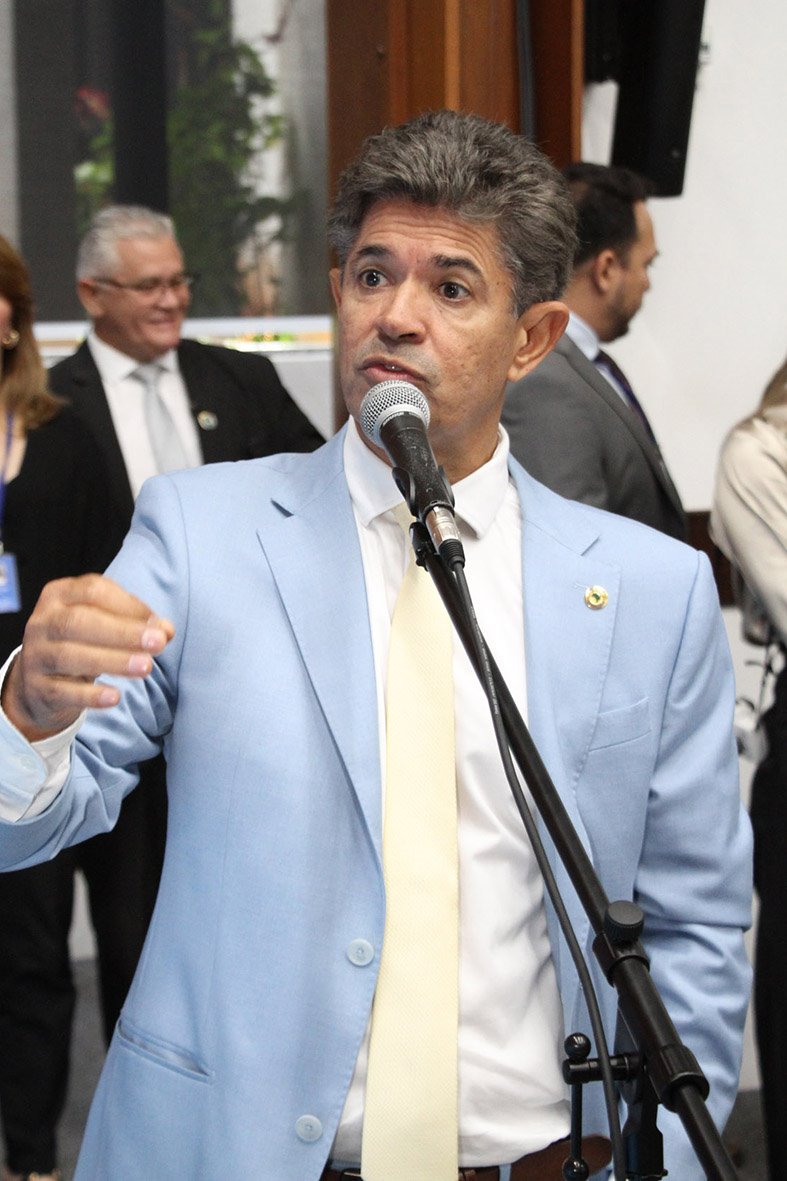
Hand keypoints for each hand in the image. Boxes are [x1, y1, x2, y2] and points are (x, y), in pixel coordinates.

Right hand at [2, 574, 174, 741]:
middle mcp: (42, 621)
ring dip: (112, 661)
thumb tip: (166, 630)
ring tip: (145, 667)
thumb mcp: (106, 626)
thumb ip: (136, 623)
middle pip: (78, 621)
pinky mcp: (36, 687)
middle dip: (123, 632)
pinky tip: (115, 697)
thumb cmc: (81, 642)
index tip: (158, 624)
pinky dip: (89, 695)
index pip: (94, 591)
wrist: (40, 681)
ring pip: (69, 656)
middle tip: (158, 643)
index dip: (129, 606)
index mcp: (60, 594)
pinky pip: (61, 691)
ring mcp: (35, 654)